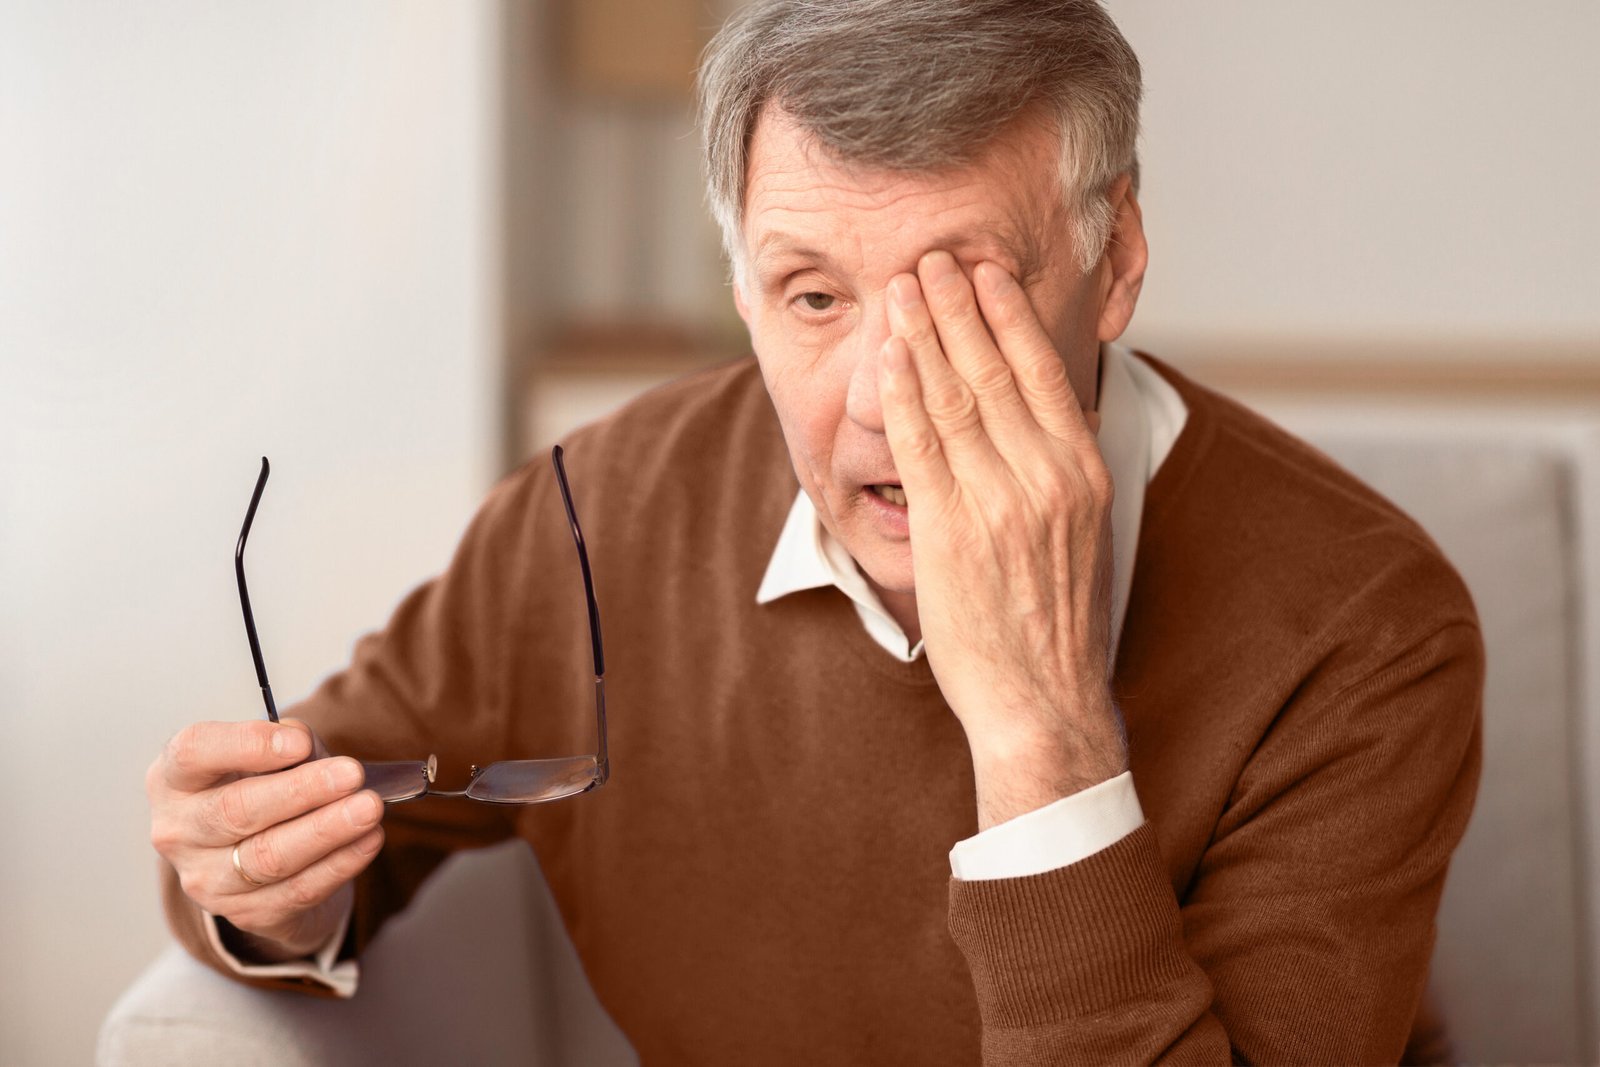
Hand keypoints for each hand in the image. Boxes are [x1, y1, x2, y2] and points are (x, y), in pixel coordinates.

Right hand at [147, 718, 383, 960]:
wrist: (263, 855)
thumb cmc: (263, 787)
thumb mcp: (270, 754)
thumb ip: (287, 743)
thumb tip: (302, 746)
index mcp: (175, 779)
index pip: (193, 753)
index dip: (246, 746)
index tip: (299, 743)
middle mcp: (179, 831)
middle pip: (235, 810)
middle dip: (301, 792)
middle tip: (352, 775)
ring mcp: (207, 879)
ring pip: (269, 857)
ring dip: (326, 831)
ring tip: (369, 808)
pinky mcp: (245, 913)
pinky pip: (297, 890)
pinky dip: (339, 863)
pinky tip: (368, 840)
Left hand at [878, 251, 1126, 829]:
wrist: (1043, 702)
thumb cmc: (1057, 622)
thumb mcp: (1085, 533)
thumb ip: (1064, 470)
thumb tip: (1052, 416)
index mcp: (1083, 473)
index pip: (1044, 372)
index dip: (1010, 316)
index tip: (987, 273)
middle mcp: (1046, 477)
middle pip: (995, 370)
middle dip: (959, 306)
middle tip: (934, 257)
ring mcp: (997, 502)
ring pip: (954, 397)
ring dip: (923, 334)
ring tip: (905, 288)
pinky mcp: (949, 531)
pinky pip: (919, 445)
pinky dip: (902, 394)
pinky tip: (888, 357)